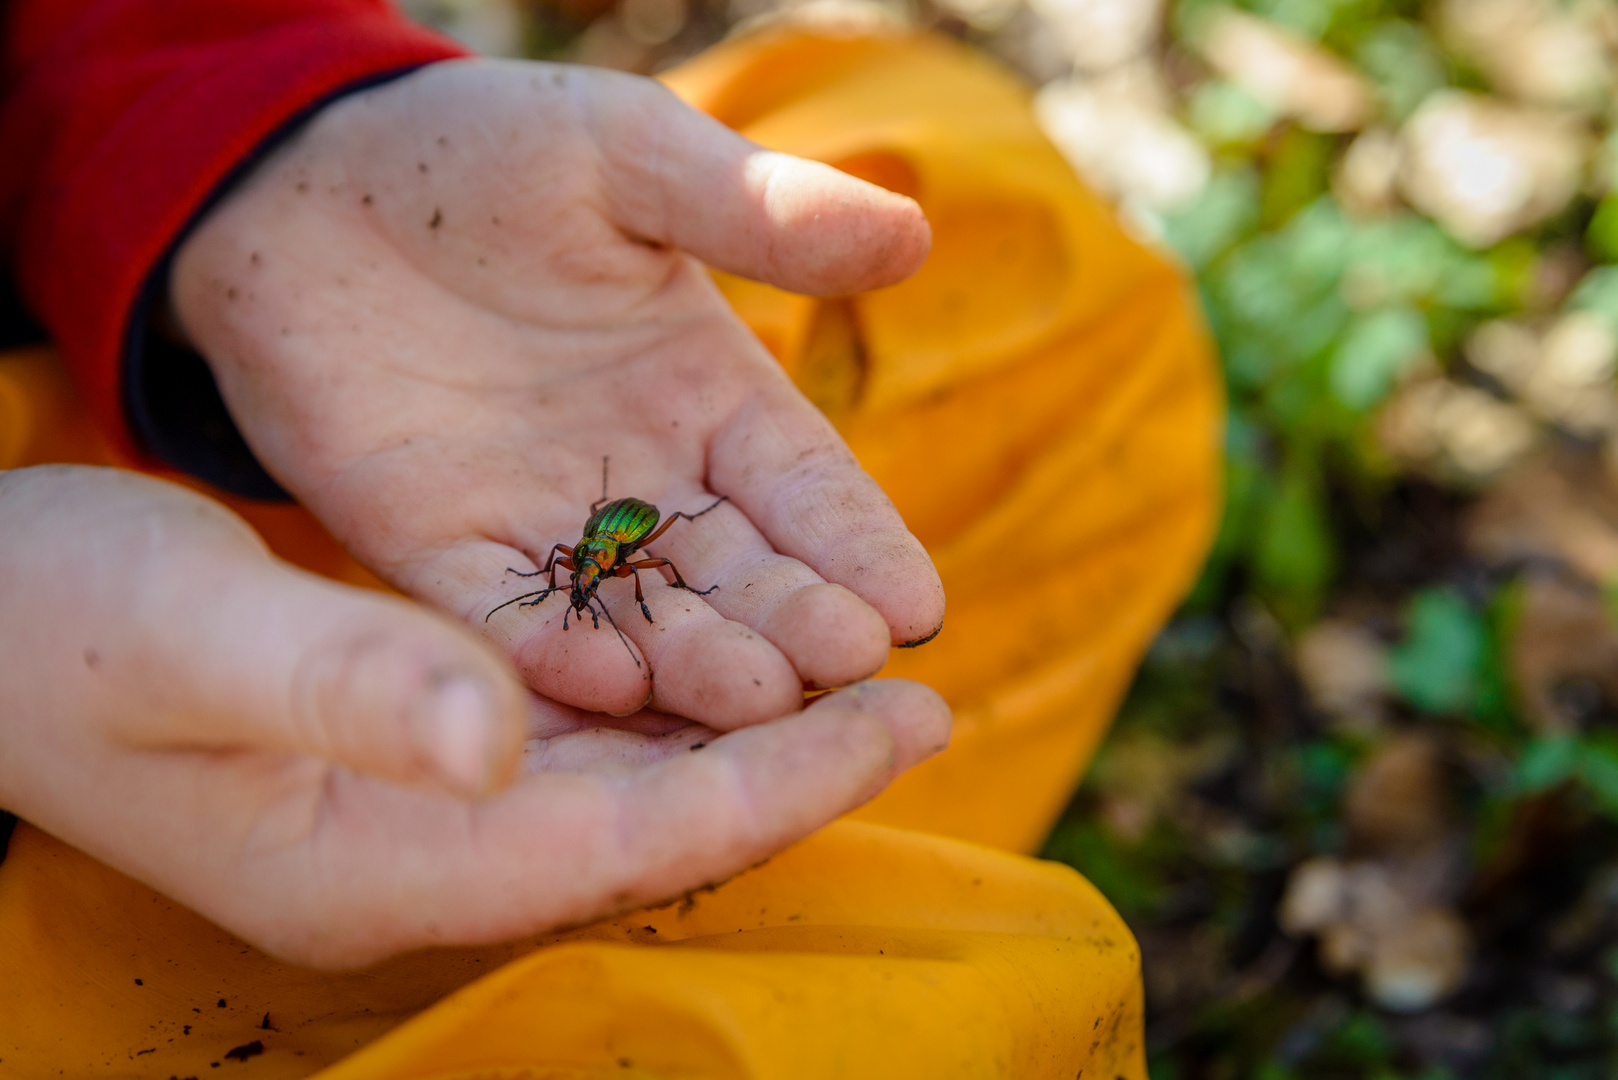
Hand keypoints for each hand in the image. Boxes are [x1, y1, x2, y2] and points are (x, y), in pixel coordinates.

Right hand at [0, 466, 948, 965]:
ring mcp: (417, 823)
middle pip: (651, 832)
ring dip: (740, 742)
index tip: (904, 718)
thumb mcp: (189, 630)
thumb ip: (342, 677)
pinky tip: (722, 661)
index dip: (775, 786)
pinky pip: (575, 756)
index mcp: (379, 861)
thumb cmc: (63, 628)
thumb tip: (499, 732)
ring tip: (856, 682)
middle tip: (915, 700)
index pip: (628, 839)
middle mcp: (420, 863)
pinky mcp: (411, 769)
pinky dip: (662, 714)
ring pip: (626, 796)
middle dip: (789, 771)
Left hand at [171, 59, 944, 725]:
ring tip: (756, 696)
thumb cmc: (481, 151)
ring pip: (640, 614)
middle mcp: (644, 479)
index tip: (916, 605)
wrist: (302, 183)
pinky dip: (553, 654)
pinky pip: (505, 615)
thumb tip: (913, 231)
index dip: (859, 543)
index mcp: (712, 394)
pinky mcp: (439, 553)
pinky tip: (606, 683)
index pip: (806, 484)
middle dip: (798, 619)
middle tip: (849, 668)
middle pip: (739, 569)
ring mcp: (545, 525)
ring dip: (697, 660)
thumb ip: (755, 209)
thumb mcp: (628, 159)